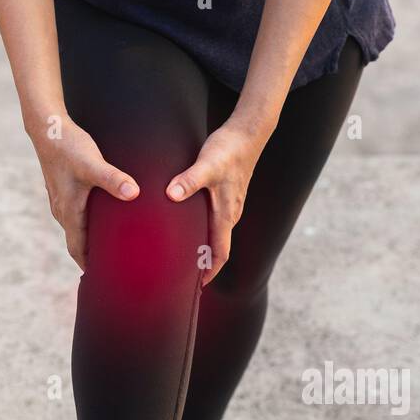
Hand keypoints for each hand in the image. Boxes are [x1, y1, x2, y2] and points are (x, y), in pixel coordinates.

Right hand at [30, 117, 138, 270]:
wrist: (47, 127)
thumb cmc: (69, 146)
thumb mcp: (93, 163)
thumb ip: (113, 179)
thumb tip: (134, 193)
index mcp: (68, 212)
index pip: (77, 250)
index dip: (89, 267)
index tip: (104, 282)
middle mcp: (63, 210)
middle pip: (78, 244)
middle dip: (94, 259)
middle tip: (115, 272)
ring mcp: (62, 200)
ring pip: (78, 229)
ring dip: (92, 241)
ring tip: (113, 251)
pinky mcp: (66, 189)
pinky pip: (79, 216)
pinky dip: (90, 226)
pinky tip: (106, 223)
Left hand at [166, 119, 269, 282]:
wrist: (248, 133)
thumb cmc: (228, 149)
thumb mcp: (207, 165)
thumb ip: (189, 180)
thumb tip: (171, 195)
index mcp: (226, 214)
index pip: (220, 252)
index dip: (210, 271)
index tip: (198, 286)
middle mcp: (230, 213)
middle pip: (218, 248)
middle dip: (205, 264)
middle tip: (185, 278)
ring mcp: (230, 205)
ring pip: (217, 234)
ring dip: (204, 248)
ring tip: (186, 257)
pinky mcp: (227, 195)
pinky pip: (216, 221)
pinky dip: (205, 231)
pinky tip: (191, 226)